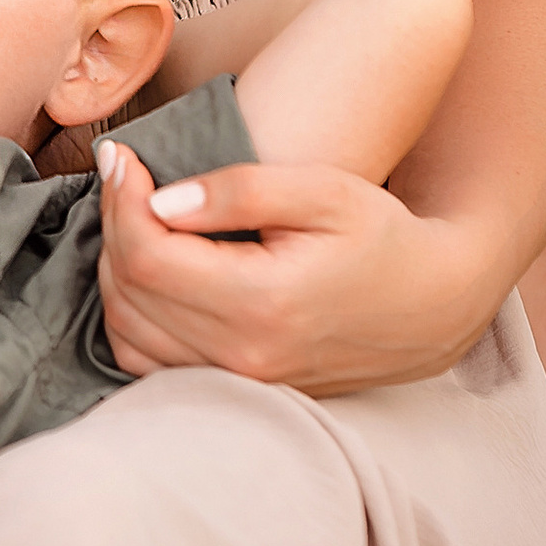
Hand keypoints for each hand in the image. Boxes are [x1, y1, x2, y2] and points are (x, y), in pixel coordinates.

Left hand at [96, 142, 490, 393]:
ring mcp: (238, 382)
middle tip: (128, 178)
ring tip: (136, 217)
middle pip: (128, 292)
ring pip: (127, 331)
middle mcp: (243, 355)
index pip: (146, 256)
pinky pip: (147, 360)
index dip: (121, 200)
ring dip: (116, 268)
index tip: (124, 156)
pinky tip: (149, 269)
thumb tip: (160, 200)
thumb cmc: (381, 237)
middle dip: (114, 225)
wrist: (432, 305)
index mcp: (261, 302)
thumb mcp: (323, 192)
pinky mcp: (235, 389)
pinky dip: (131, 313)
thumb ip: (240, 190)